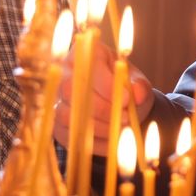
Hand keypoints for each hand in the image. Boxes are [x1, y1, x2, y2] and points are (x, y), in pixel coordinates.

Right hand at [53, 39, 151, 156]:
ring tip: (122, 128)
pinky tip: (114, 141)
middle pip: (72, 91)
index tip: (126, 100)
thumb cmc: (125, 86)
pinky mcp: (57, 124)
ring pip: (68, 115)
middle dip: (102, 108)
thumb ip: (139, 85)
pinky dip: (95, 143)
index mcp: (84, 52)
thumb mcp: (136, 81)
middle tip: (126, 117)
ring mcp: (57, 99)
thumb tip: (137, 94)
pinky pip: (70, 136)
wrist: (120, 106)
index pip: (87, 67)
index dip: (106, 86)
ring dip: (99, 127)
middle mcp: (64, 73)